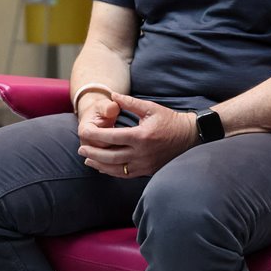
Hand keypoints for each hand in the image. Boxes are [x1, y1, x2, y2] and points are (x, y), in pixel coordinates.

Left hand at [77, 92, 197, 177]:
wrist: (190, 137)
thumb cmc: (169, 120)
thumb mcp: (150, 108)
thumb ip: (130, 103)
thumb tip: (112, 96)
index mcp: (141, 136)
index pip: (112, 138)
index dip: (95, 136)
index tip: (84, 133)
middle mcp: (142, 153)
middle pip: (111, 156)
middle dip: (93, 153)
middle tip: (80, 148)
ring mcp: (145, 164)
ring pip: (117, 168)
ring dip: (100, 164)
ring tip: (87, 159)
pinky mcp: (148, 171)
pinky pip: (126, 174)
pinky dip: (112, 171)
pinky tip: (103, 167)